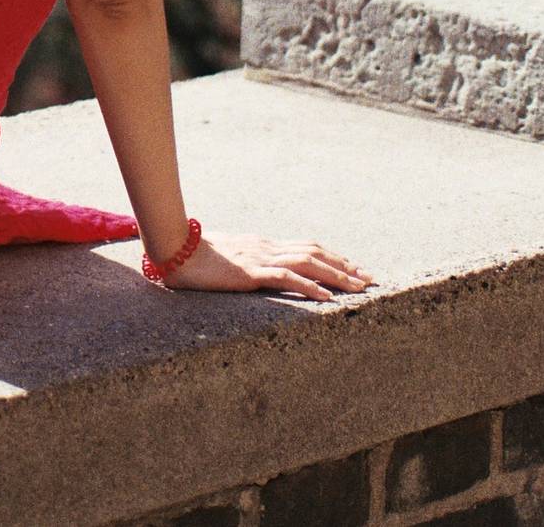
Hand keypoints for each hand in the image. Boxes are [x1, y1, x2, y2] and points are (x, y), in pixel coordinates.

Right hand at [152, 231, 375, 300]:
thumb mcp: (227, 260)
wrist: (173, 249)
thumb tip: (252, 273)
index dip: (333, 257)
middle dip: (345, 266)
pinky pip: (285, 278)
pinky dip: (309, 286)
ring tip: (359, 288)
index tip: (354, 269)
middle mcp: (266, 248)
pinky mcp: (250, 272)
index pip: (306, 248)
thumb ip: (244, 264)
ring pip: (308, 262)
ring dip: (337, 275)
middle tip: (370, 279)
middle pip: (315, 252)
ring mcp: (260, 258)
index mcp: (263, 246)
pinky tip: (326, 296)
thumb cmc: (194, 257)